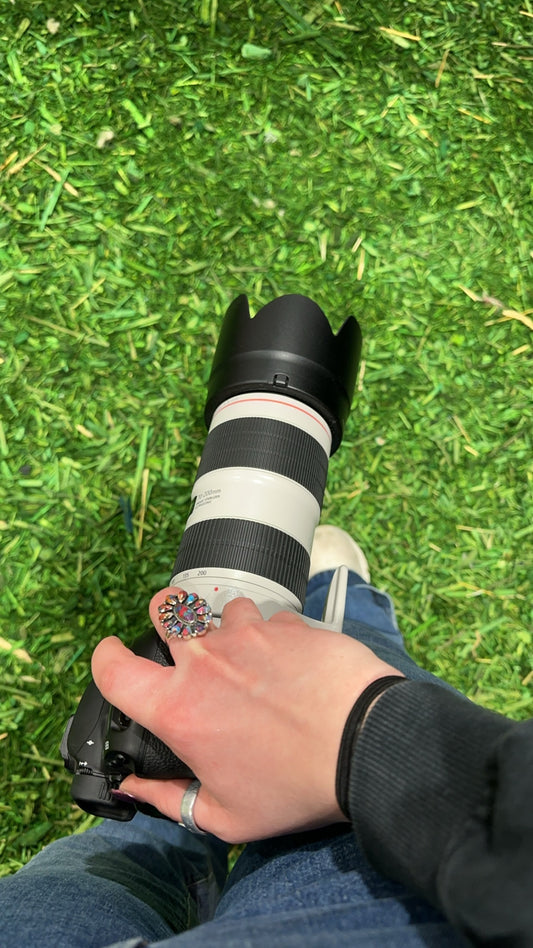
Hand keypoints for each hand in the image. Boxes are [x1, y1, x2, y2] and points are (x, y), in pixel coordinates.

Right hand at [92, 591, 401, 842]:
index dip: (104, 660)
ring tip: (244, 654)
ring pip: (218, 609)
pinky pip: (267, 618)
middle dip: (162, 616)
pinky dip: (270, 634)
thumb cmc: (295, 786)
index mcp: (178, 708)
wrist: (365, 746)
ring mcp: (246, 634)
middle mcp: (204, 660)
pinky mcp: (286, 623)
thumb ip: (169, 798)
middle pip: (162, 610)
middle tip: (176, 635)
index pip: (112, 669)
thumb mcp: (226, 816)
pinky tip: (286, 659)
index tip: (113, 660)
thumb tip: (136, 787)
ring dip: (224, 626)